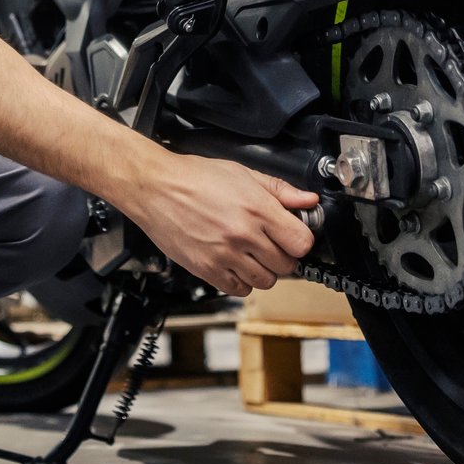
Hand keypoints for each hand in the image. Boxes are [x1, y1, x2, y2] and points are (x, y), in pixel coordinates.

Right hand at [115, 151, 317, 296]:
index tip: (293, 236)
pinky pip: (239, 289)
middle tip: (271, 244)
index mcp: (257, 208)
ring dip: (263, 270)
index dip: (301, 240)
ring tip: (251, 254)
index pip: (301, 242)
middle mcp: (243, 234)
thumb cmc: (194, 178)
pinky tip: (235, 264)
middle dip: (283, 256)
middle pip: (286, 265)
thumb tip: (308, 200)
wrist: (155, 187)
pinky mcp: (206, 269)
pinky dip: (241, 281)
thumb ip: (279, 190)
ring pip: (265, 281)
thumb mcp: (243, 173)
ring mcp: (225, 255)